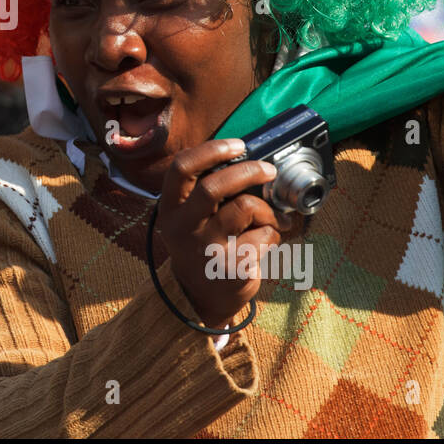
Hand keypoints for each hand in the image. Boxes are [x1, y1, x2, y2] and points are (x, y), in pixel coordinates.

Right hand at [157, 139, 289, 329]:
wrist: (200, 299)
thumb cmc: (202, 246)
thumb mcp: (191, 219)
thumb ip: (207, 193)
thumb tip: (247, 161)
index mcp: (170, 209)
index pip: (181, 168)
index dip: (211, 150)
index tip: (238, 145)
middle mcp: (183, 228)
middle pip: (215, 186)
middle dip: (248, 170)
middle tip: (268, 170)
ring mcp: (206, 249)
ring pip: (245, 207)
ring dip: (267, 210)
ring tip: (271, 219)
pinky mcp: (232, 267)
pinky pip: (264, 235)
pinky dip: (273, 234)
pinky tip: (265, 244)